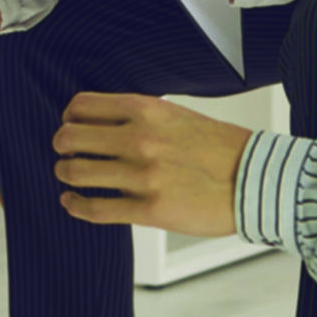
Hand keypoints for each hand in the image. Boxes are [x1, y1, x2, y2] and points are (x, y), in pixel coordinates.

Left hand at [51, 91, 250, 237]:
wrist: (255, 180)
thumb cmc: (220, 148)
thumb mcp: (176, 115)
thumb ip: (139, 117)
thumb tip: (103, 123)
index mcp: (146, 110)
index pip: (82, 106)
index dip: (69, 116)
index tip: (70, 124)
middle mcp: (139, 139)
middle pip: (70, 137)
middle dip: (60, 146)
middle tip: (63, 152)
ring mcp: (142, 176)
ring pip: (76, 172)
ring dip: (65, 173)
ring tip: (68, 176)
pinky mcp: (149, 210)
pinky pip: (95, 208)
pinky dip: (75, 206)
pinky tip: (71, 203)